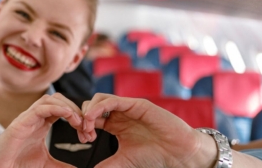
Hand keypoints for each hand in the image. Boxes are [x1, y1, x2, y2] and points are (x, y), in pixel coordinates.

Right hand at [0, 94, 83, 167]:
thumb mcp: (47, 165)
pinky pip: (40, 107)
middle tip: (87, 128)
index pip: (63, 109)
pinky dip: (56, 108)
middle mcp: (35, 118)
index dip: (79, 117)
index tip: (88, 134)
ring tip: (79, 122)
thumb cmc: (17, 165)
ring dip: (68, 107)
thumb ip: (62, 165)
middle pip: (59, 100)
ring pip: (50, 99)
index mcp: (41, 124)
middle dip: (76, 110)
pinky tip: (68, 115)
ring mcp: (27, 118)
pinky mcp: (21, 122)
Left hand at [80, 93, 217, 167]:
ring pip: (98, 99)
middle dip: (83, 118)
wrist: (178, 153)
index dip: (83, 126)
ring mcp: (127, 107)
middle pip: (91, 105)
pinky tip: (94, 120)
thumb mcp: (124, 160)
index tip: (84, 139)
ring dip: (89, 111)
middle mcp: (119, 114)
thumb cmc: (155, 155)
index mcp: (115, 124)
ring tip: (89, 127)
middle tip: (85, 134)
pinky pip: (111, 100)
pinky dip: (98, 108)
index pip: (91, 118)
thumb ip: (108, 164)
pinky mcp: (135, 104)